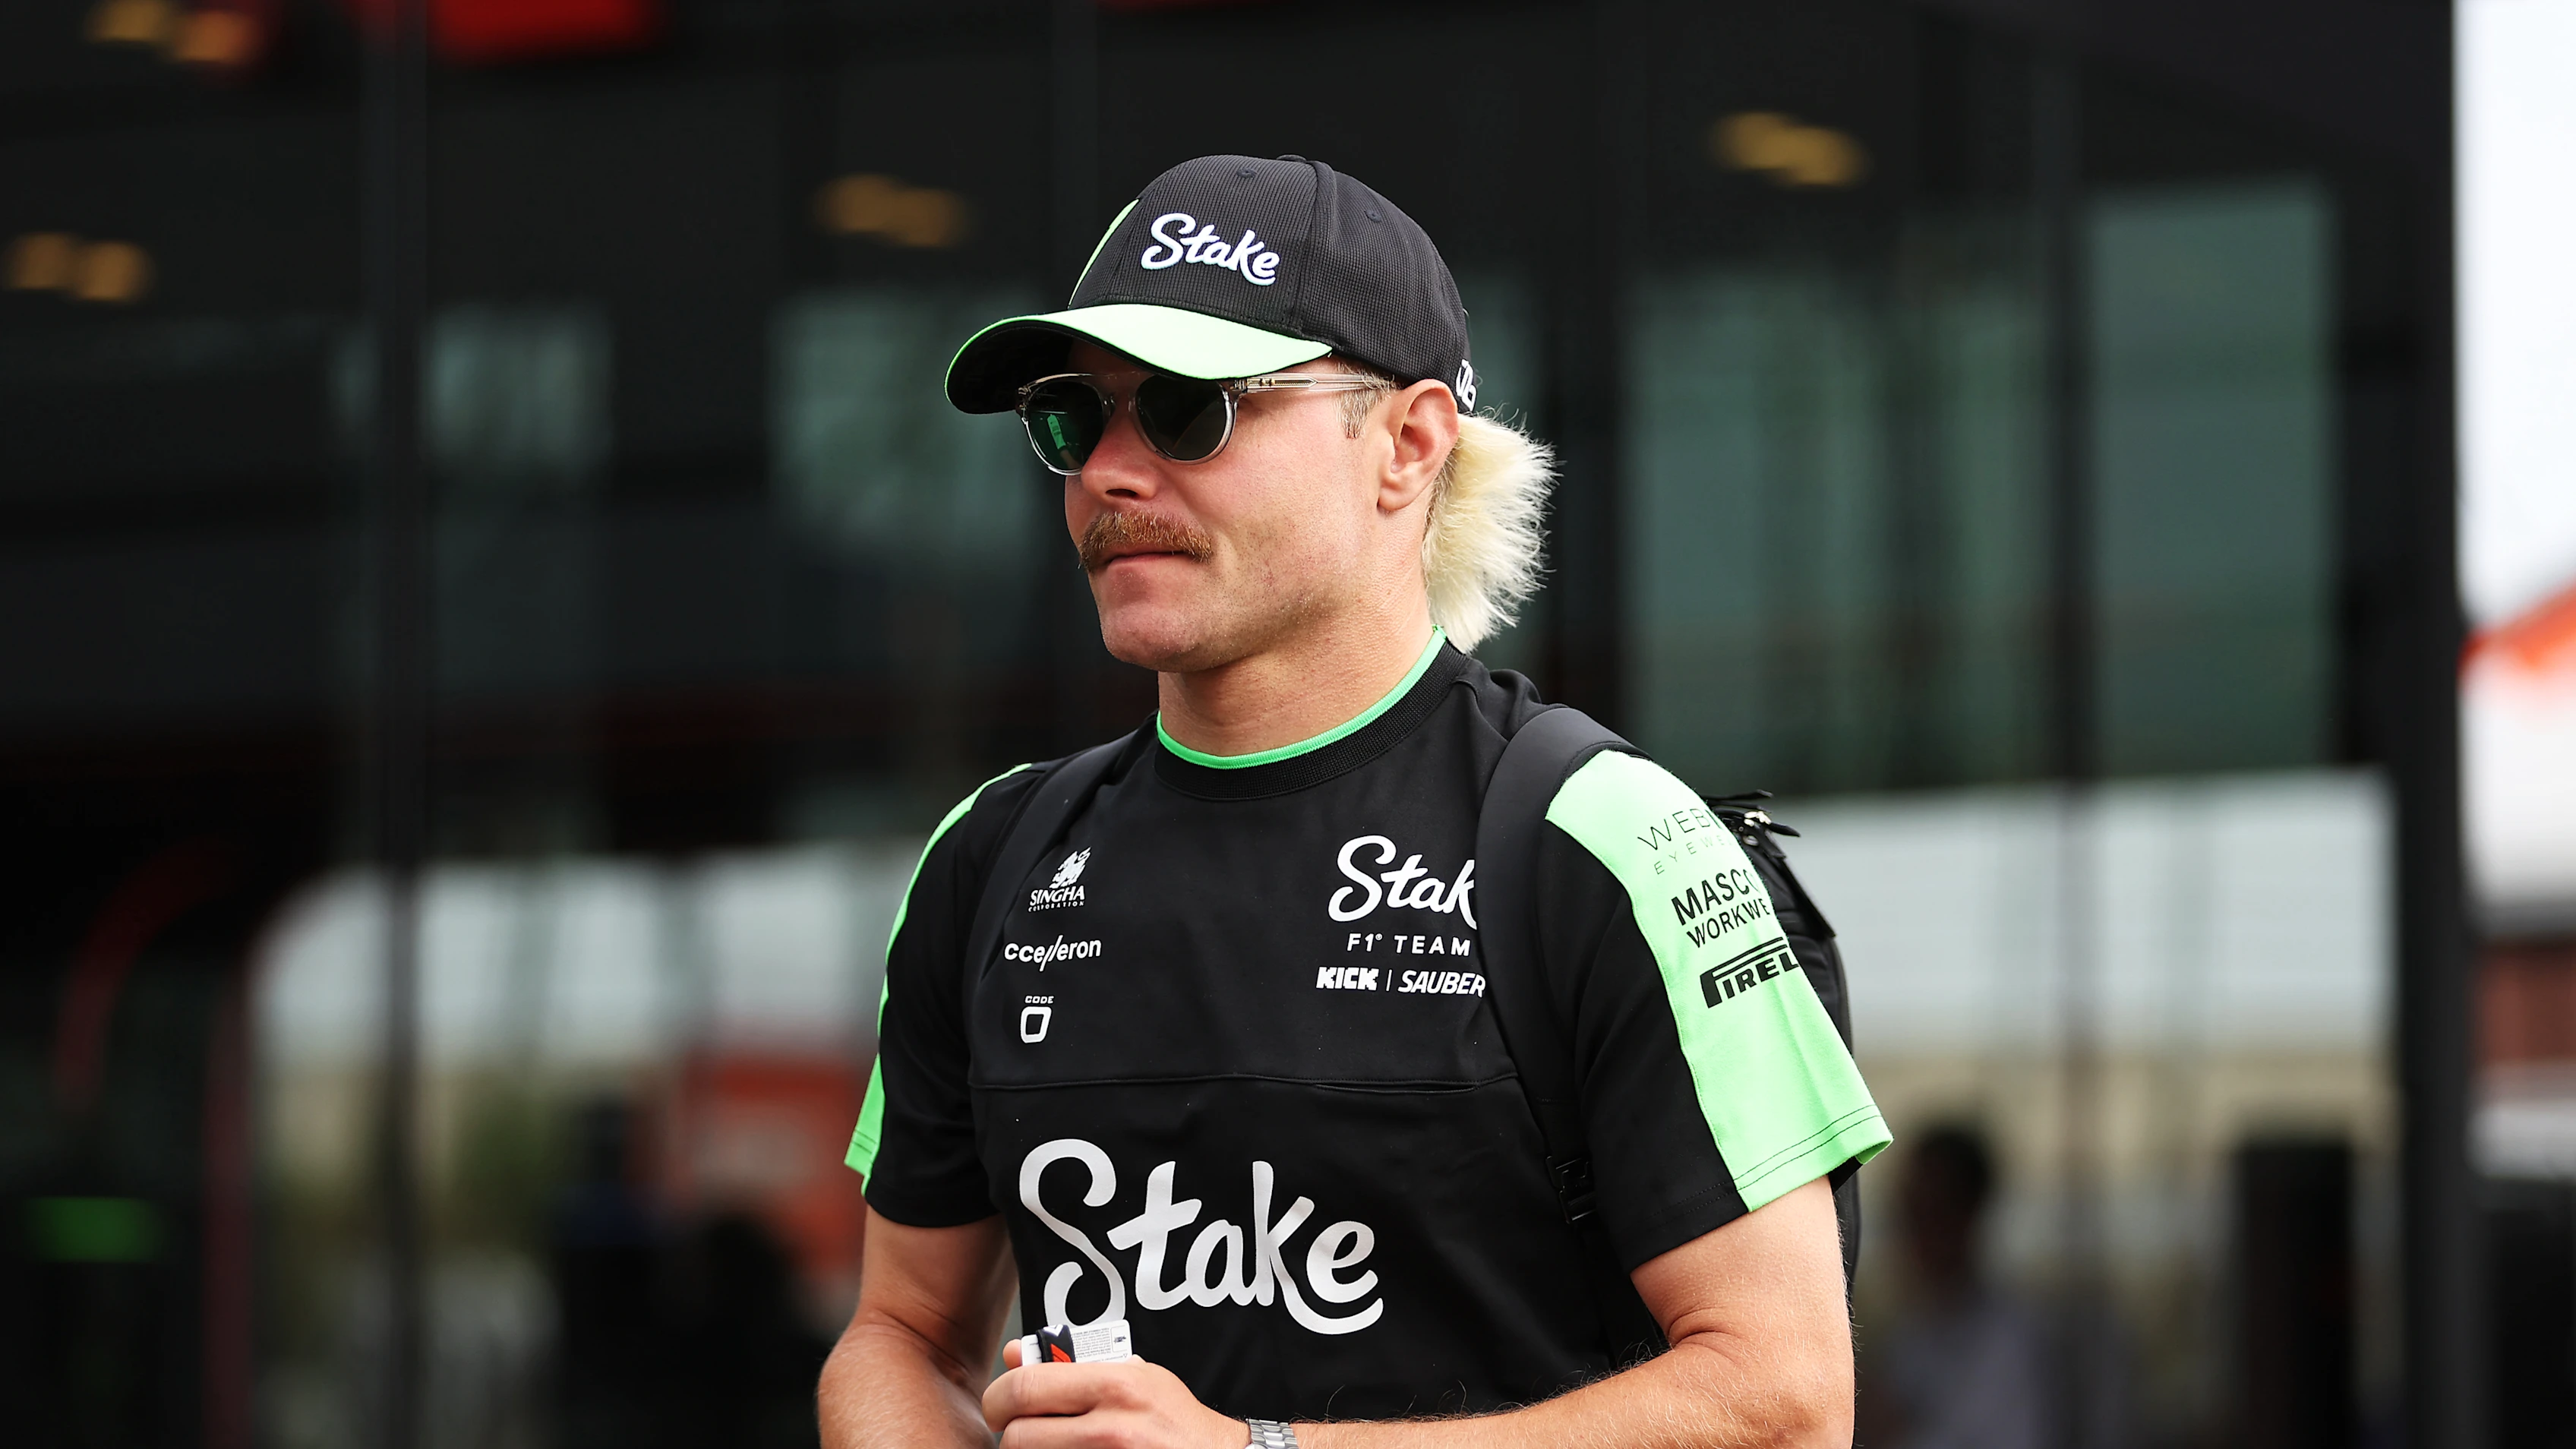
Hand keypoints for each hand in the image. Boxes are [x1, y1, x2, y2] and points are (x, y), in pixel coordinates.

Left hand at [983, 1338, 1249, 1448]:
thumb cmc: (1175, 1421)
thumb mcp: (1136, 1376)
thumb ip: (1074, 1364)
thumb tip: (1014, 1354)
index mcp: (1116, 1386)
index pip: (1024, 1388)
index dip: (998, 1399)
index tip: (1000, 1407)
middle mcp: (1111, 1429)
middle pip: (1018, 1437)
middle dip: (1010, 1435)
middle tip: (1019, 1433)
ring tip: (1052, 1444)